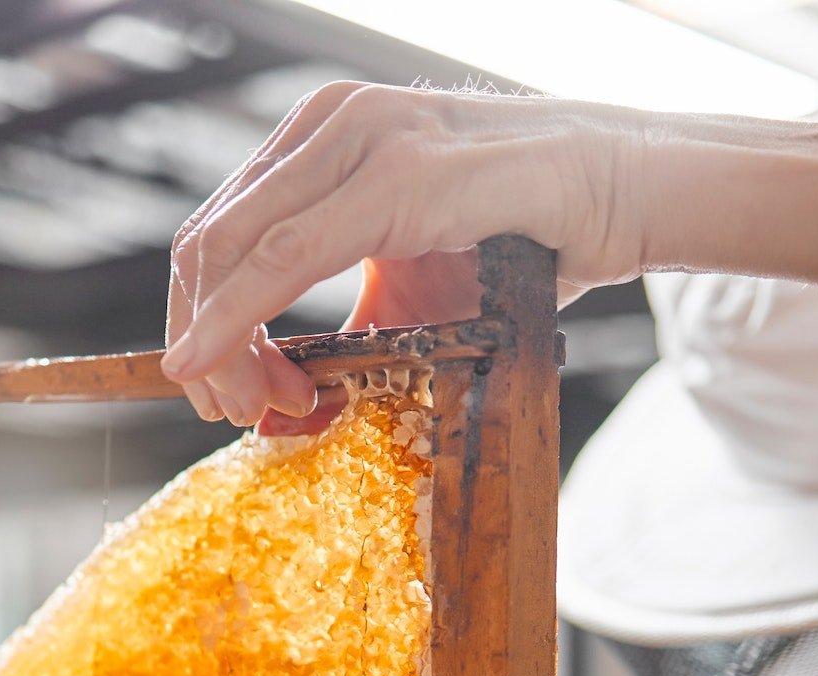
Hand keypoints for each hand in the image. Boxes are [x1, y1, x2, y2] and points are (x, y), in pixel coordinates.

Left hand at [162, 81, 651, 427]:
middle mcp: (326, 124)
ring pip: (230, 249)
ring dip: (222, 343)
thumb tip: (286, 403)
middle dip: (200, 339)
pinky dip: (236, 320)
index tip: (227, 393)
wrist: (617, 195)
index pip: (223, 232)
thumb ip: (349, 334)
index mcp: (321, 138)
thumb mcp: (416, 294)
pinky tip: (216, 365)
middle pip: (208, 242)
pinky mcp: (393, 174)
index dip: (205, 322)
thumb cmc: (527, 240)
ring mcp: (356, 138)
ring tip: (250, 404)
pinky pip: (282, 256)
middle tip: (226, 409)